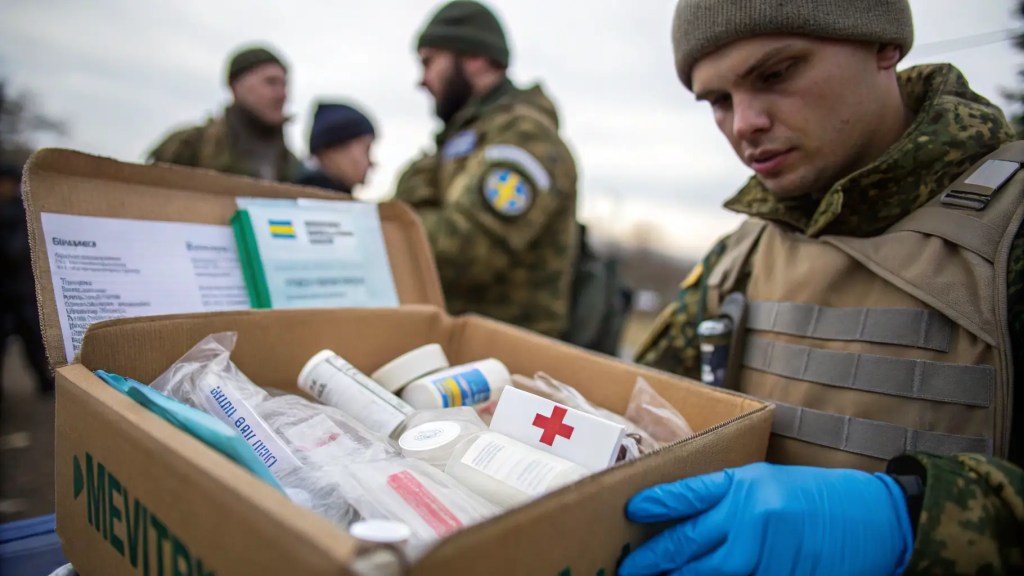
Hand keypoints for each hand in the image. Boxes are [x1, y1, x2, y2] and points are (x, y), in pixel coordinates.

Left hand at [620, 462, 912, 575]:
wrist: (873, 516)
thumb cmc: (817, 498)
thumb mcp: (768, 485)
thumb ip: (728, 503)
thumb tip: (685, 525)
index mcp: (745, 484)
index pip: (688, 493)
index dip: (656, 504)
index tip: (631, 512)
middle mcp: (751, 515)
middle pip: (688, 542)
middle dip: (654, 558)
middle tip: (629, 568)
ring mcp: (767, 551)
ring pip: (709, 573)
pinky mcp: (783, 574)